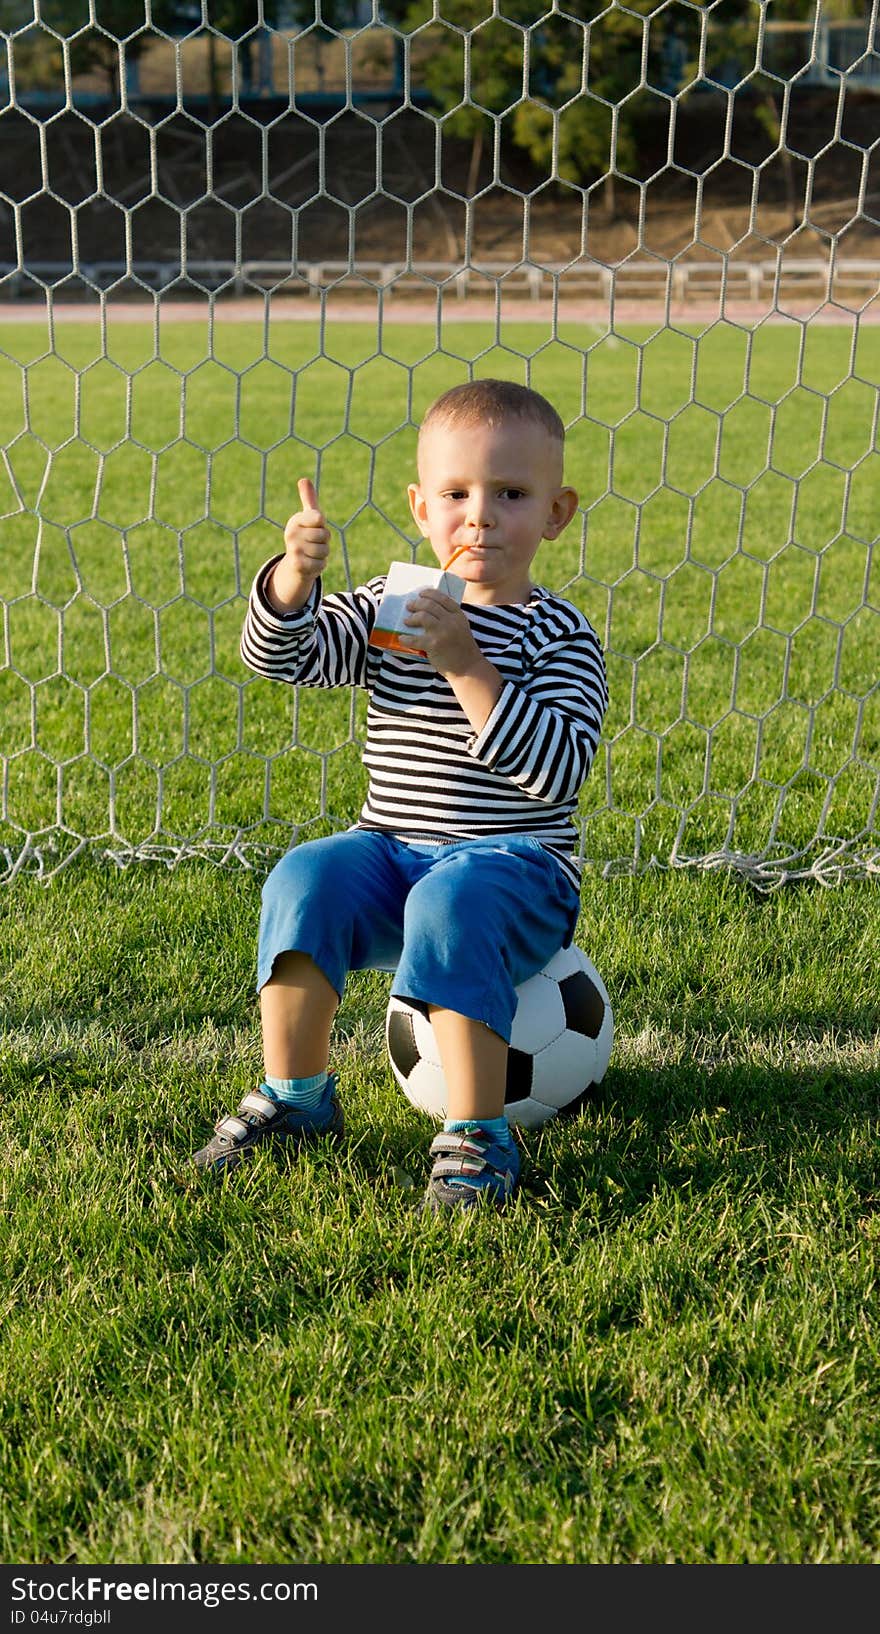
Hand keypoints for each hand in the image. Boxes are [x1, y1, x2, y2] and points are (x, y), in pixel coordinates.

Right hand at [267, 478, 330, 612]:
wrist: (296, 562)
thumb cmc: (306, 535)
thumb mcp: (308, 517)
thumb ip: (309, 499)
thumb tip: (303, 479)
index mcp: (296, 520)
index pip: (319, 518)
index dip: (322, 524)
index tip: (314, 526)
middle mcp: (291, 534)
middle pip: (325, 536)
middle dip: (324, 541)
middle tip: (314, 542)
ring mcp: (293, 549)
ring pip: (325, 550)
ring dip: (323, 554)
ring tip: (313, 552)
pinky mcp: (298, 565)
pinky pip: (322, 563)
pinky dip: (320, 564)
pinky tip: (311, 563)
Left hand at [403, 588, 480, 676]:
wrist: (468, 668)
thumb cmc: (463, 649)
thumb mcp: (461, 629)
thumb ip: (450, 619)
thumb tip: (427, 612)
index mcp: (458, 616)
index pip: (443, 598)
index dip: (430, 593)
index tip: (421, 594)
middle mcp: (451, 621)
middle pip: (430, 605)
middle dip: (417, 603)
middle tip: (409, 606)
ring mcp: (443, 632)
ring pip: (423, 616)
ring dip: (412, 618)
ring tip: (406, 621)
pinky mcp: (434, 645)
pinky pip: (414, 639)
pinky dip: (406, 639)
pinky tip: (402, 639)